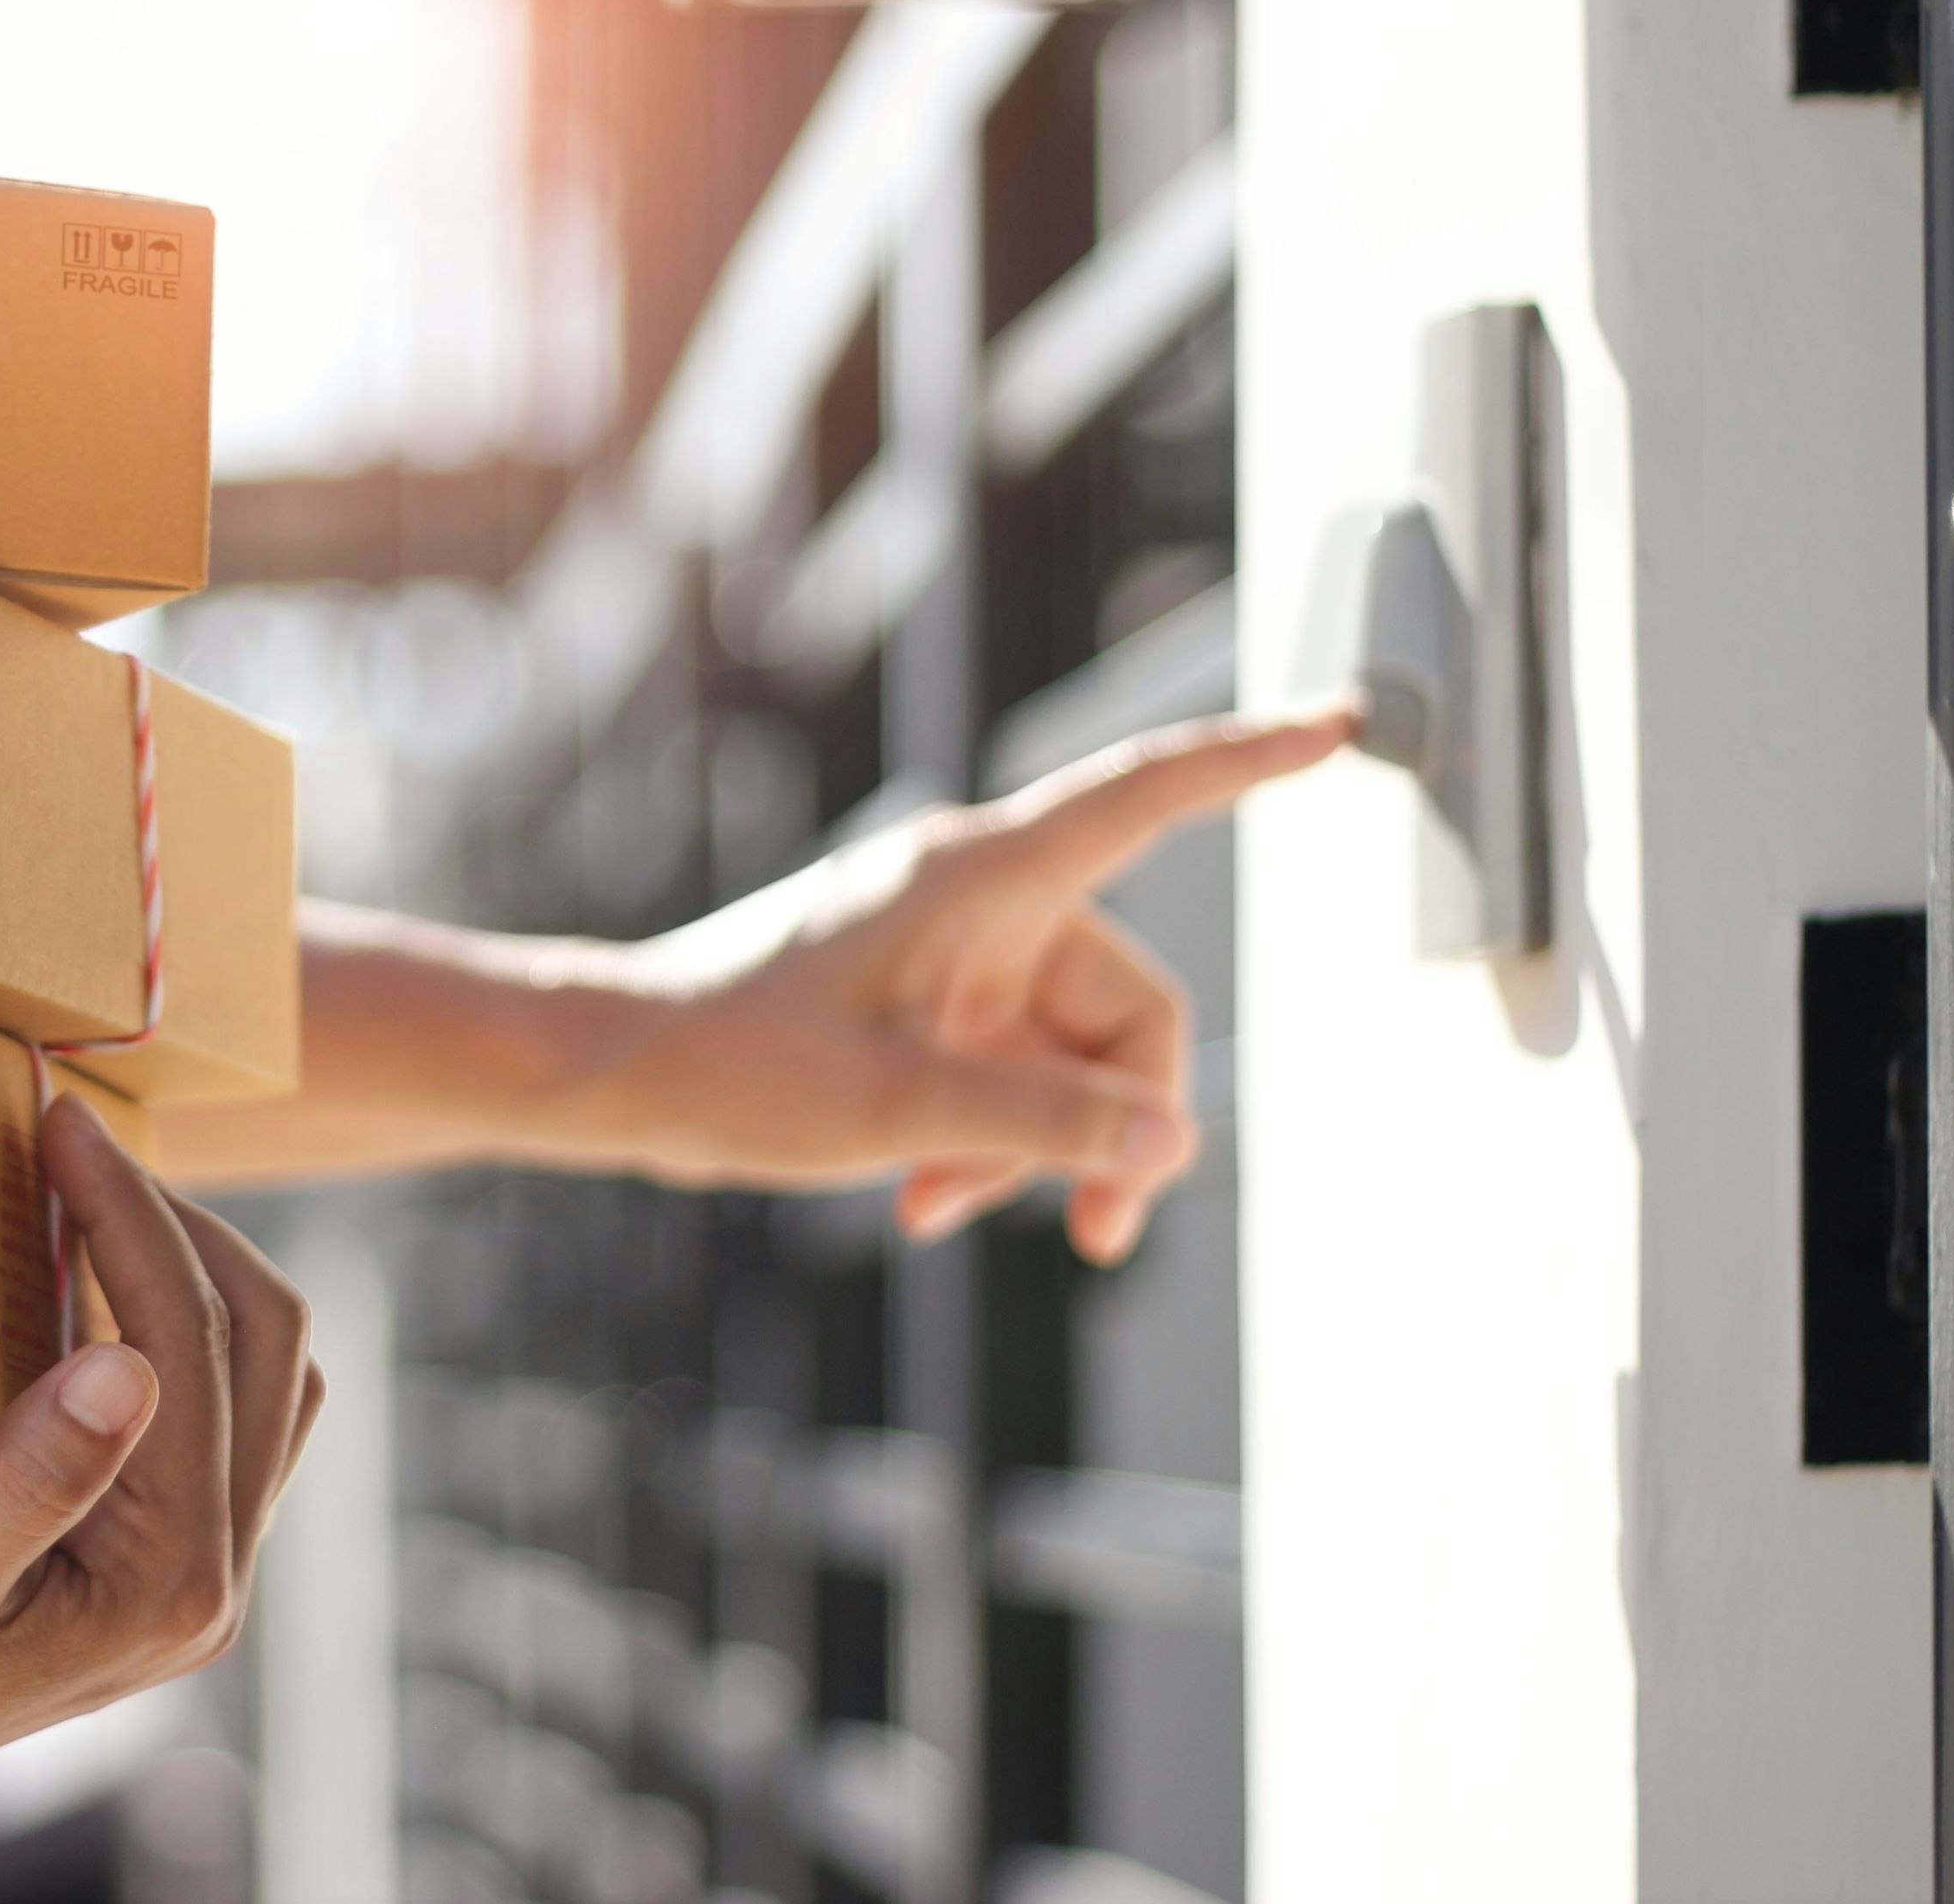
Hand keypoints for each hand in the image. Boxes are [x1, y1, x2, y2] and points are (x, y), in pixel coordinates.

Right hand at [0, 1095, 321, 1856]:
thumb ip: (23, 1481)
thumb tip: (130, 1367)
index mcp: (166, 1585)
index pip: (192, 1348)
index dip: (132, 1214)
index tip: (59, 1121)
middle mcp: (206, 1586)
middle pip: (264, 1344)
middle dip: (178, 1222)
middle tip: (74, 1139)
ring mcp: (189, 1572)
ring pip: (262, 1373)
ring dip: (193, 1267)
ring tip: (92, 1193)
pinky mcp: (152, 1556)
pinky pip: (215, 1408)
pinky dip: (172, 1322)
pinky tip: (82, 1281)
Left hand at [587, 709, 1351, 1260]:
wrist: (611, 1075)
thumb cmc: (731, 1066)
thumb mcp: (898, 1108)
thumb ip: (1043, 1124)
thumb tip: (1170, 1143)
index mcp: (980, 877)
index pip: (1147, 797)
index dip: (1251, 757)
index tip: (1342, 720)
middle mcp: (978, 901)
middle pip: (1128, 1004)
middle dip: (1113, 1122)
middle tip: (1085, 1234)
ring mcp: (951, 953)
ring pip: (1068, 1056)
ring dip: (1032, 1147)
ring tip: (940, 1209)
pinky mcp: (923, 1001)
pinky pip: (1007, 1070)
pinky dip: (985, 1138)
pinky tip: (922, 1202)